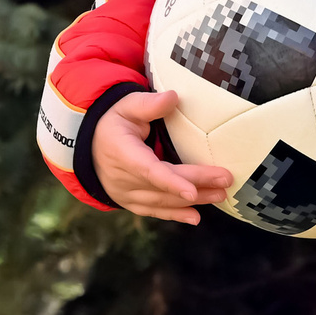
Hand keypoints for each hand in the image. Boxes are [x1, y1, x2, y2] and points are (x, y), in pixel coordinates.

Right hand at [94, 89, 232, 223]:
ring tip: (220, 195)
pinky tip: (195, 217)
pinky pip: (154, 210)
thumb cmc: (113, 122)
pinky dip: (175, 214)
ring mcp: (125, 193)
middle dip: (196, 184)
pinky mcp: (130, 202)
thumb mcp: (126, 106)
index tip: (192, 191)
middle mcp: (122, 179)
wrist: (90, 145)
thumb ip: (149, 104)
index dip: (171, 182)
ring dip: (192, 200)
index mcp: (121, 153)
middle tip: (225, 181)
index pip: (148, 171)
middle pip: (162, 186)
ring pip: (161, 201)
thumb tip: (174, 97)